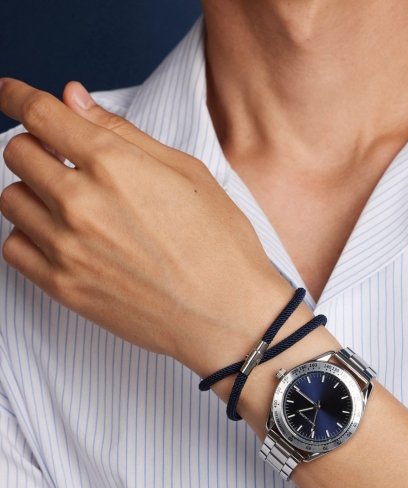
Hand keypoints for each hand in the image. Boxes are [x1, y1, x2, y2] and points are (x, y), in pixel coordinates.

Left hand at [0, 78, 291, 378]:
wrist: (228, 316)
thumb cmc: (219, 247)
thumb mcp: (185, 171)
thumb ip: (122, 132)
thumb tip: (73, 99)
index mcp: (113, 164)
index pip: (39, 114)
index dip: (19, 95)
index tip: (12, 93)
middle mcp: (81, 203)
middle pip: (18, 153)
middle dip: (36, 147)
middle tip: (60, 158)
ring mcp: (68, 248)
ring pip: (12, 200)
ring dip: (32, 193)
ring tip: (67, 205)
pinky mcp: (64, 287)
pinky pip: (14, 249)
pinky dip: (28, 237)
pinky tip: (59, 238)